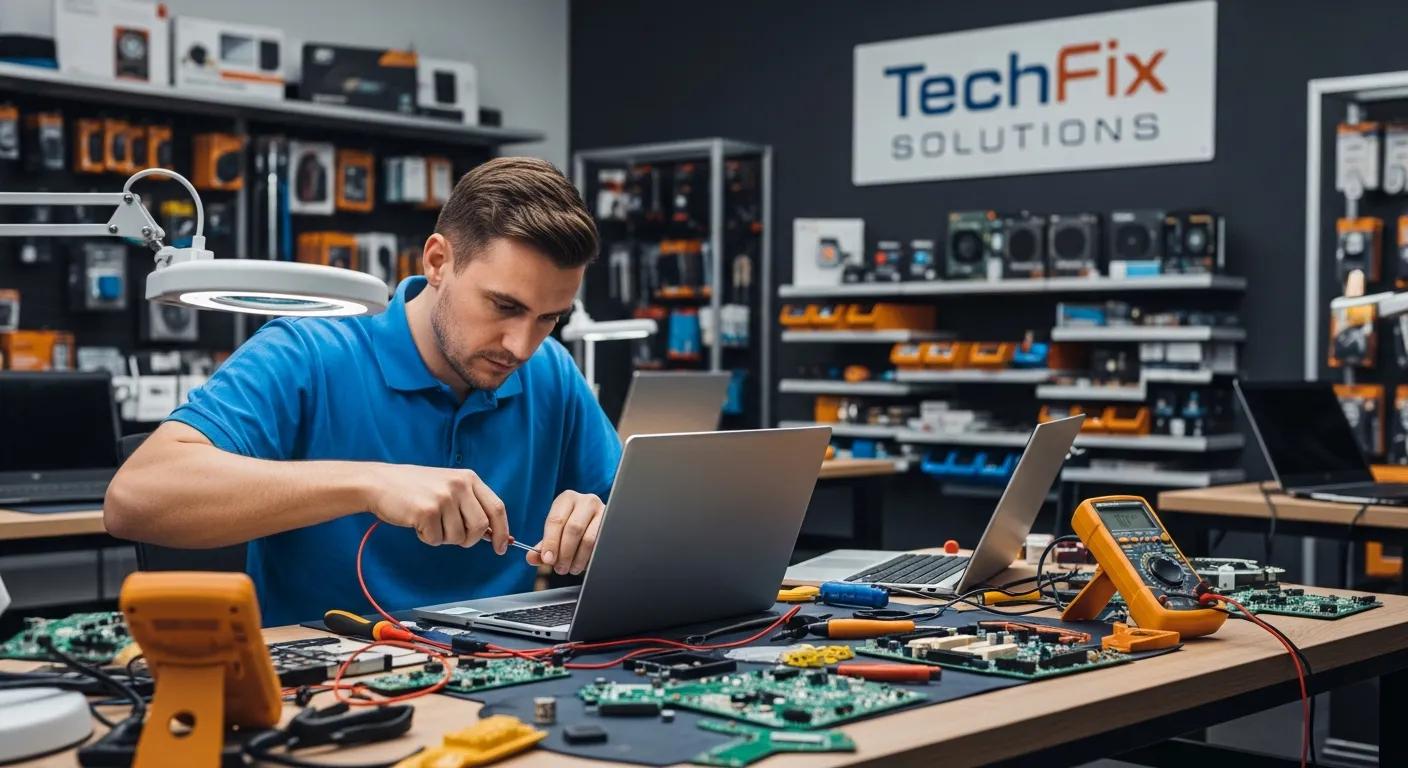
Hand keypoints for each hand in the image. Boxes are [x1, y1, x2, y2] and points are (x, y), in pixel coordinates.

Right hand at [363, 464, 509, 551]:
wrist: (379, 482)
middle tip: (452, 536)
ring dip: (444, 537)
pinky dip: (428, 538)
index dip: (503, 531)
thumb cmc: (414, 488)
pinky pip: (437, 540)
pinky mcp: (427, 511)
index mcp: (469, 478)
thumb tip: (494, 533)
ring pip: (458, 537)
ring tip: (430, 522)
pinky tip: (418, 523)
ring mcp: (444, 498)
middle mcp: (459, 485)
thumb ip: (471, 505)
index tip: (502, 547)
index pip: (496, 508)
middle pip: (481, 527)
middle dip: (469, 540)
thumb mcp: (449, 487)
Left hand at [528, 490, 603, 574]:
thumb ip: (543, 546)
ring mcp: (603, 511)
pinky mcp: (613, 524)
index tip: (547, 559)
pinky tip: (583, 564)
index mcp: (567, 499)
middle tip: (559, 568)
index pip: (556, 520)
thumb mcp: (556, 534)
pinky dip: (590, 557)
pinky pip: (601, 544)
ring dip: (578, 558)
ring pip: (589, 538)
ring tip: (570, 568)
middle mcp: (586, 501)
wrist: (596, 523)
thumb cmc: (572, 528)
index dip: (550, 542)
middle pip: (573, 529)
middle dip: (565, 552)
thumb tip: (531, 557)